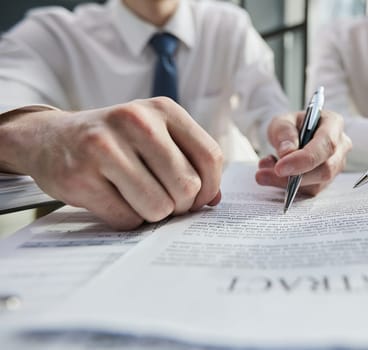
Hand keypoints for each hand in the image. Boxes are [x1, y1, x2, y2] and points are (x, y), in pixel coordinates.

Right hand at [2, 97, 222, 229]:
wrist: (49, 138)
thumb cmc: (115, 142)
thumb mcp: (155, 136)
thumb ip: (189, 162)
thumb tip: (214, 201)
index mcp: (163, 109)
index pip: (210, 157)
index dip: (210, 188)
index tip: (197, 198)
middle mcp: (136, 120)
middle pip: (186, 185)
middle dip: (181, 205)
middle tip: (165, 202)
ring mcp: (104, 147)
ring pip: (158, 206)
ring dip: (154, 215)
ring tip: (139, 200)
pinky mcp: (80, 176)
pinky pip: (127, 218)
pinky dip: (127, 219)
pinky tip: (114, 200)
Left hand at [255, 110, 351, 195]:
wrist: (291, 137)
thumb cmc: (290, 127)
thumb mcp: (281, 122)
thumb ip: (284, 133)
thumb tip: (287, 152)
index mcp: (333, 124)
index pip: (326, 145)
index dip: (304, 159)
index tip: (280, 167)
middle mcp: (340, 146)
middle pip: (325, 169)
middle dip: (295, 176)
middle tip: (264, 174)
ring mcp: (336, 166)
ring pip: (316, 184)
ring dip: (286, 183)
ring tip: (263, 171)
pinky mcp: (326, 182)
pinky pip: (309, 191)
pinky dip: (287, 187)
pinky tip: (271, 175)